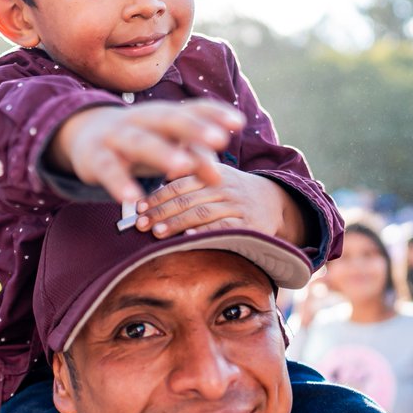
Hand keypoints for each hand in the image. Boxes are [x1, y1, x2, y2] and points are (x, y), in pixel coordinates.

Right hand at [52, 100, 242, 204]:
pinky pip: (108, 169)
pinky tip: (132, 198)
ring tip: (182, 167)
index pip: (190, 109)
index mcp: (162, 115)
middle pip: (168, 120)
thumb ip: (194, 158)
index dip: (213, 114)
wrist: (84, 136)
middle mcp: (141, 120)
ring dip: (161, 152)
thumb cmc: (138, 143)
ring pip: (139, 142)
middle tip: (219, 139)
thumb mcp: (166, 147)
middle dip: (193, 128)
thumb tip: (220, 179)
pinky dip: (119, 183)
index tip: (239, 122)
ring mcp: (116, 136)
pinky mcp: (96, 158)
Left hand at [135, 166, 296, 239]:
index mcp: (211, 173)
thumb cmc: (233, 191)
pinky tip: (187, 238)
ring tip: (156, 232)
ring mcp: (236, 205)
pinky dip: (204, 233)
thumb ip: (189, 178)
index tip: (138, 208)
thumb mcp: (214, 175)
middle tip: (140, 224)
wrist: (274, 201)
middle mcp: (224, 187)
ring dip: (176, 223)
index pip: (178, 183)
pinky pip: (223, 228)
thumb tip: (161, 180)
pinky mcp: (248, 224)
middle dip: (160, 211)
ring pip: (201, 212)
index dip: (156, 196)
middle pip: (186, 198)